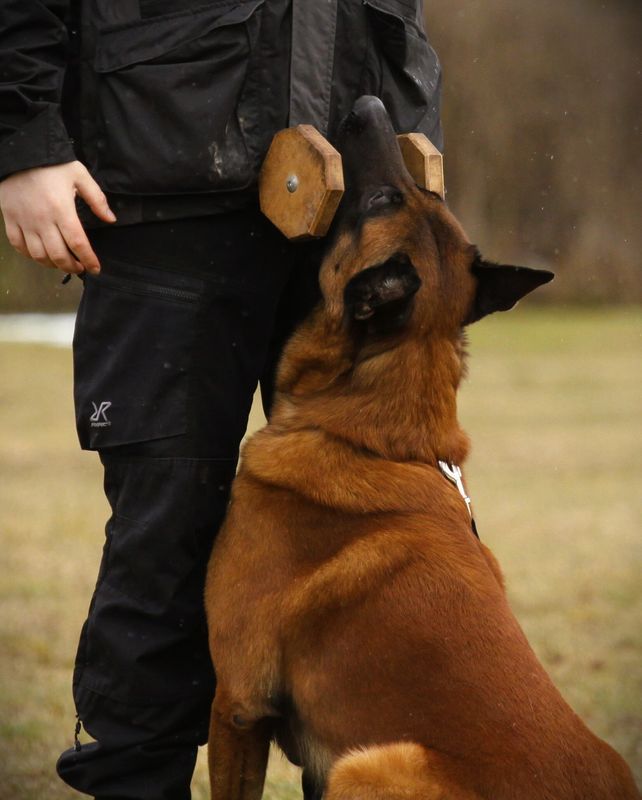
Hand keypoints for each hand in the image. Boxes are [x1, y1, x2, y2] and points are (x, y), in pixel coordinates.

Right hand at [0, 161, 115, 273]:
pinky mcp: (10, 219)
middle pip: (58, 255)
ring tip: (63, 263)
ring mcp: (24, 221)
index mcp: (62, 210)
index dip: (89, 260)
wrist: (18, 152)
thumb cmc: (51, 164)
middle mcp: (42, 220)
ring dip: (52, 265)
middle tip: (80, 268)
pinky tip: (40, 255)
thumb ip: (97, 199)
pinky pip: (18, 245)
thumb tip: (111, 219)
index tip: (96, 269)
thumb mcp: (80, 176)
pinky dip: (29, 255)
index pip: (78, 243)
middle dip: (72, 267)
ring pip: (38, 255)